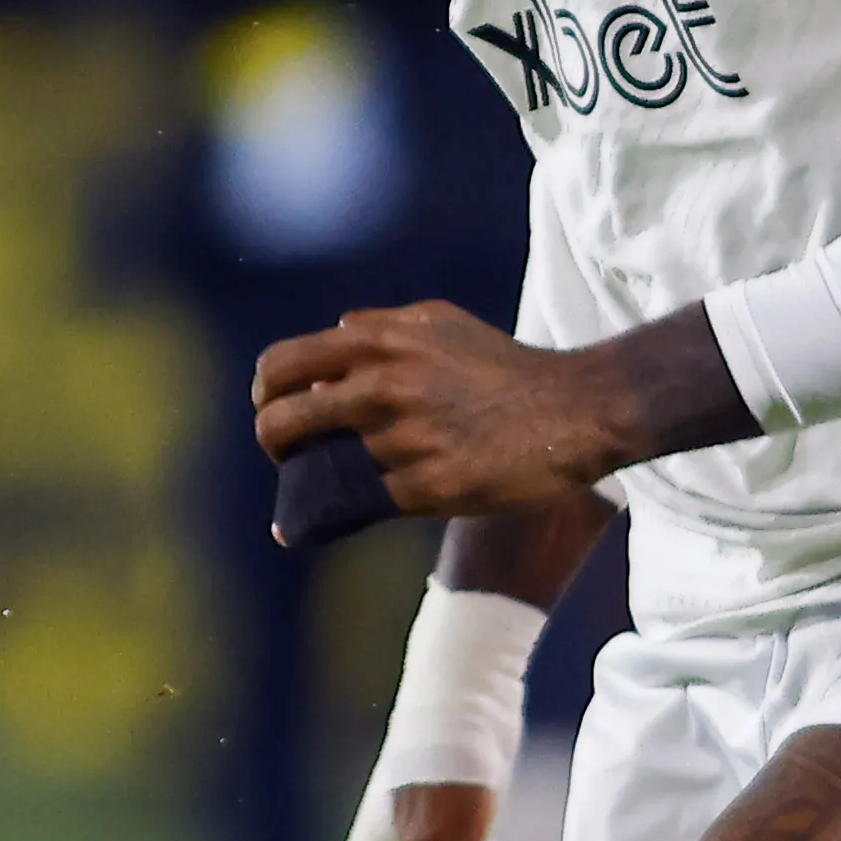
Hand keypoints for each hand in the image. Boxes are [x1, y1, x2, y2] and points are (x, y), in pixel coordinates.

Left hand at [254, 301, 746, 521]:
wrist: (573, 410)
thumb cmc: (505, 368)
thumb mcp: (439, 325)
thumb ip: (379, 330)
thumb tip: (329, 344)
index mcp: (379, 342)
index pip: (281, 367)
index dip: (266, 396)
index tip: (276, 412)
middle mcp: (383, 385)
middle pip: (282, 422)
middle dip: (274, 445)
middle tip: (288, 458)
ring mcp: (403, 439)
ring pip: (323, 471)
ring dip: (322, 482)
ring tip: (340, 484)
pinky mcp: (427, 487)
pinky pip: (366, 504)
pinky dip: (357, 511)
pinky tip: (360, 515)